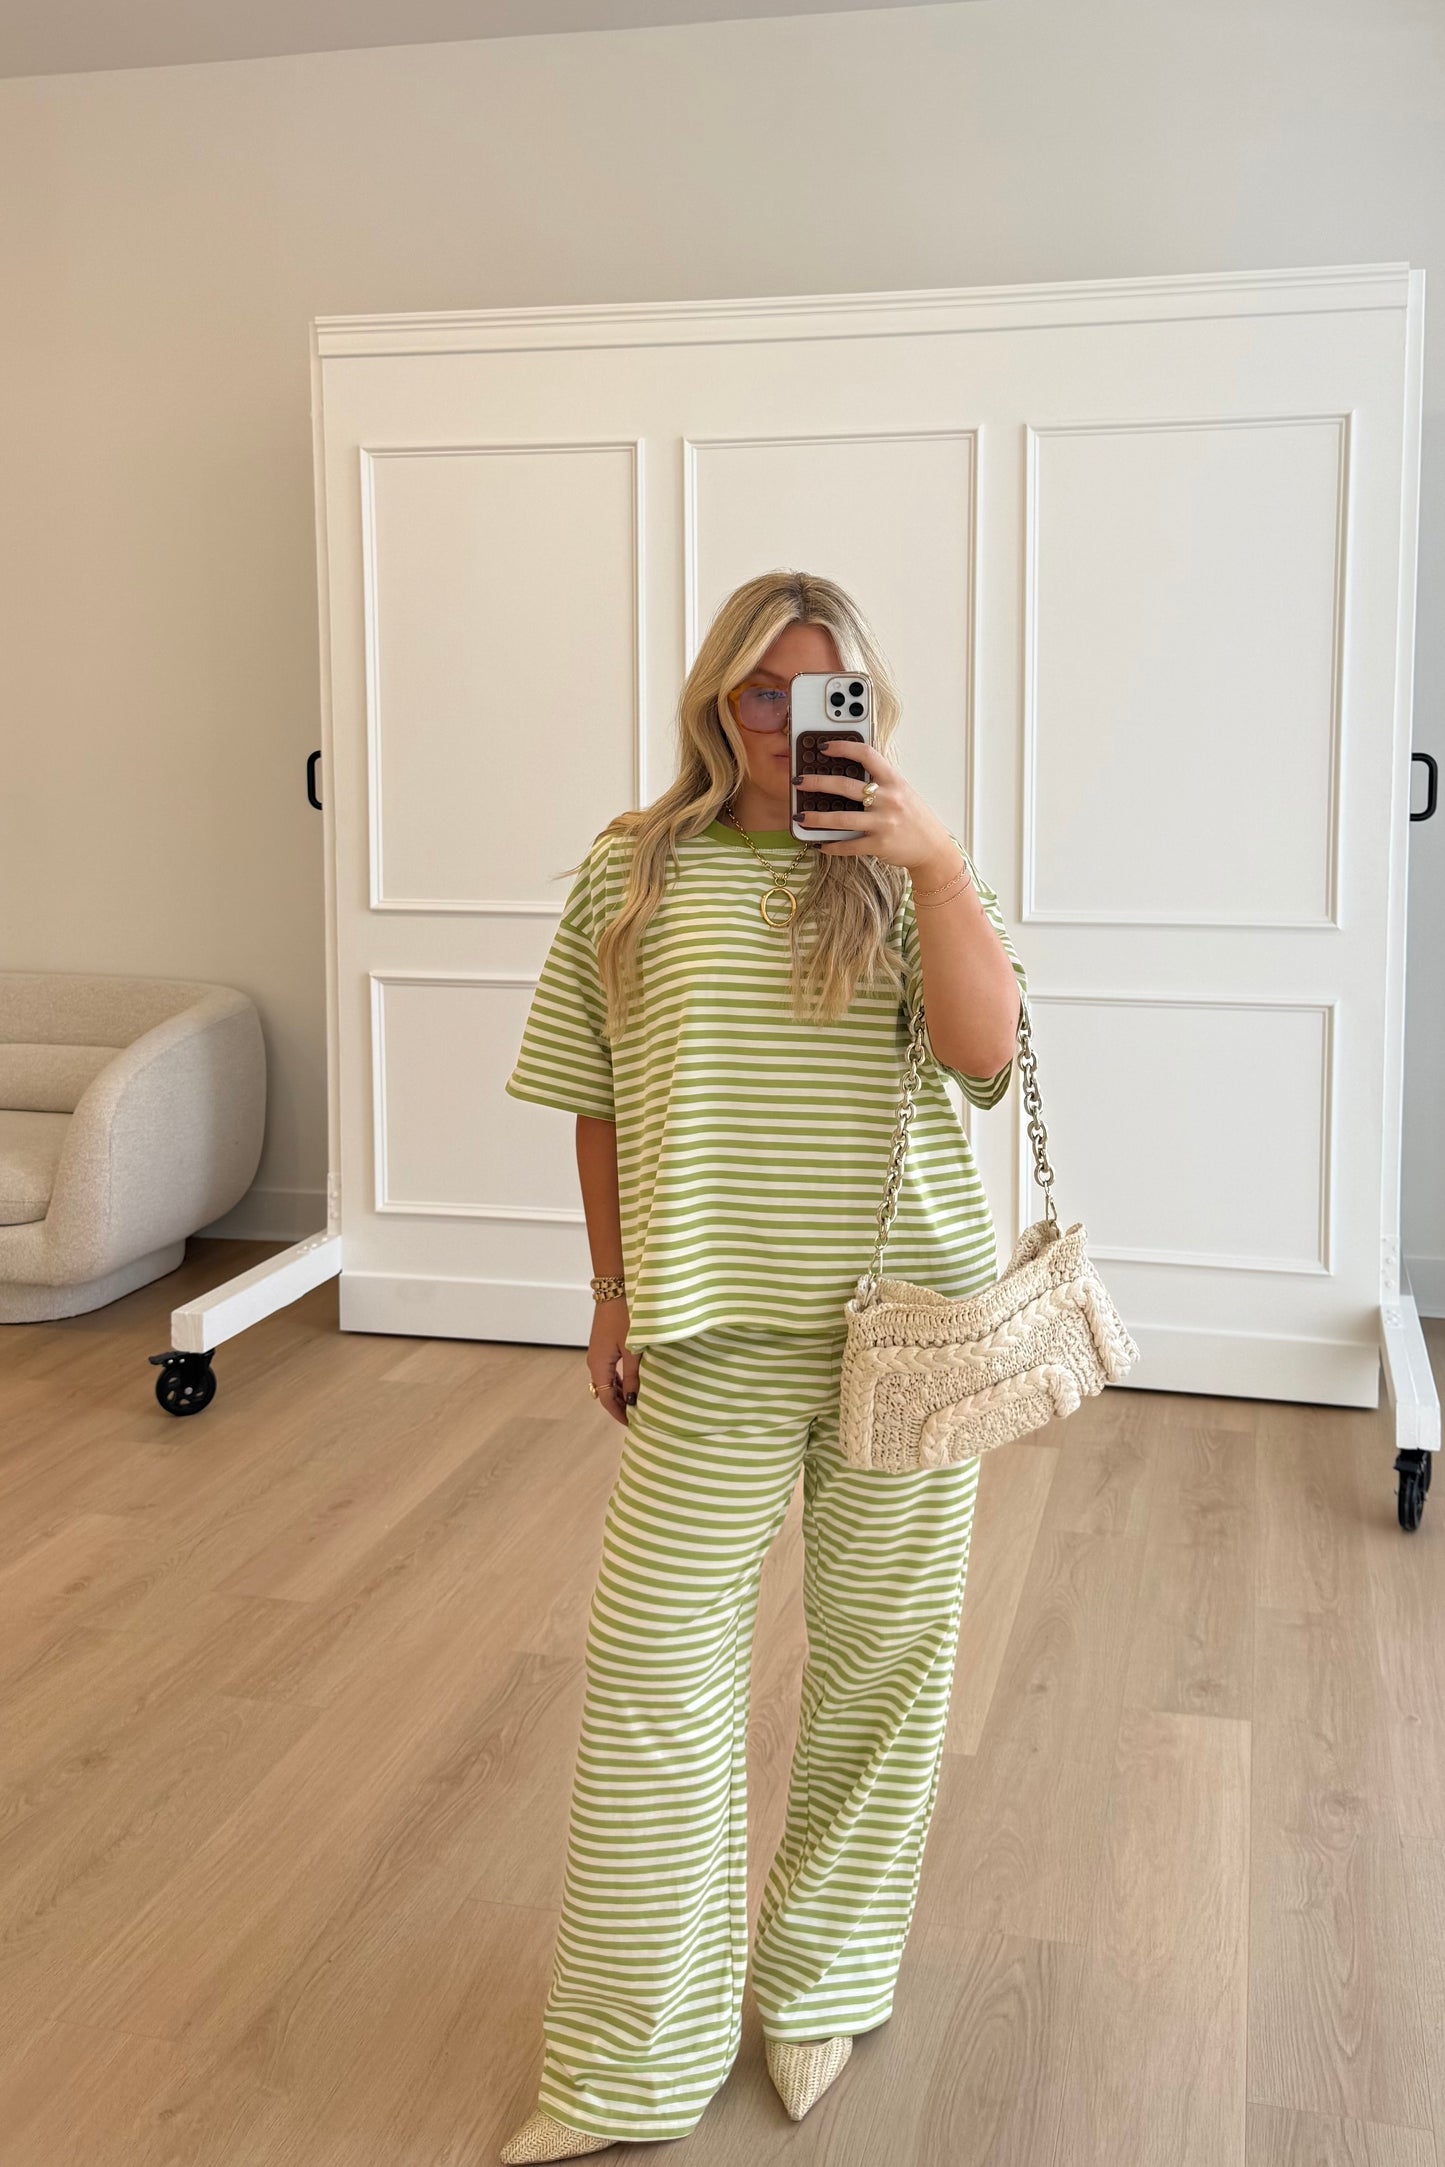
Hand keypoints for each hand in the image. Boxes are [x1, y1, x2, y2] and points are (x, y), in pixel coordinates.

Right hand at [588, 1298, 639, 1426]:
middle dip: (620, 1406)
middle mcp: (594, 1361)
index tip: (633, 1424)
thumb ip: (634, 1376)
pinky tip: (633, 1383)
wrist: (615, 1288)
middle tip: (638, 1418)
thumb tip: (635, 1402)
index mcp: (598, 1364)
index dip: (619, 1413)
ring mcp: (598, 1352)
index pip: (606, 1398)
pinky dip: (620, 1381)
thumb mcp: (633, 1349)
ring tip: (638, 1403)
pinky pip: (610, 1370)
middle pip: (605, 1392)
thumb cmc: (626, 1317)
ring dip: (621, 1393)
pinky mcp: (604, 1344)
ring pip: (608, 1381)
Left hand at [794, 739, 956, 880]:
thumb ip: (880, 781)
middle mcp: (888, 799)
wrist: (932, 847)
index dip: (843, 747)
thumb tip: (850, 769)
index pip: (866, 755)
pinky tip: (820, 843)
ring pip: (841, 819)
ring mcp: (883, 823)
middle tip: (799, 781)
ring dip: (816, 818)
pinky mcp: (879, 844)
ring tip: (800, 816)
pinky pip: (848, 845)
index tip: (823, 747)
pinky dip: (831, 846)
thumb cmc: (913, 817)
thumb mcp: (902, 791)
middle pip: (845, 786)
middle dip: (817, 783)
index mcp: (893, 780)